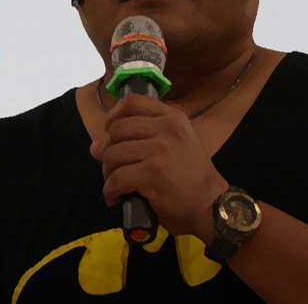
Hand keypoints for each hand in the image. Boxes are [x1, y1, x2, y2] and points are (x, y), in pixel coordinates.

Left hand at [90, 94, 229, 241]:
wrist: (212, 205)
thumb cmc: (192, 178)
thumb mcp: (171, 148)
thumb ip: (137, 141)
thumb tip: (95, 146)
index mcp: (172, 118)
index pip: (132, 102)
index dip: (113, 115)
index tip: (109, 131)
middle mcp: (166, 129)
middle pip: (117, 129)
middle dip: (108, 151)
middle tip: (113, 168)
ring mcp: (160, 150)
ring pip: (113, 154)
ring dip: (108, 173)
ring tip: (116, 185)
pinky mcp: (152, 173)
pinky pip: (117, 179)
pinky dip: (110, 191)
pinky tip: (115, 198)